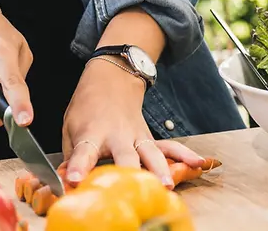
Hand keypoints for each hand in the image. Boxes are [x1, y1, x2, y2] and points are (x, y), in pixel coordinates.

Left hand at [61, 58, 204, 187]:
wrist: (111, 78)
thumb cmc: (87, 107)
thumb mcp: (70, 128)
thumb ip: (72, 158)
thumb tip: (68, 184)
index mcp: (91, 133)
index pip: (83, 152)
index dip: (79, 167)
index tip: (75, 180)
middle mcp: (116, 135)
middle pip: (124, 155)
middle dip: (128, 171)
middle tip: (131, 189)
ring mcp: (136, 136)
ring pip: (151, 153)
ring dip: (160, 169)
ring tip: (166, 186)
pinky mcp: (149, 137)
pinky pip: (169, 146)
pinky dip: (184, 155)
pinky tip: (198, 163)